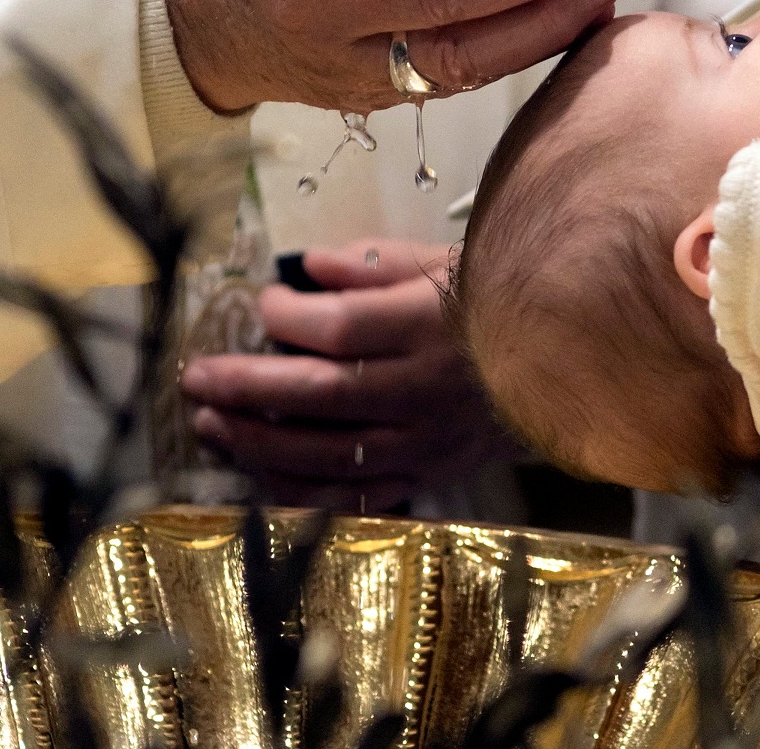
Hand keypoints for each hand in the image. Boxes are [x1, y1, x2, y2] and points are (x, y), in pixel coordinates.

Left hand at [180, 240, 510, 510]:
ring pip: (328, 455)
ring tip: (210, 425)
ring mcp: (425, 441)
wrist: (564, 365)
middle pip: (320, 396)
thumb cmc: (496, 302)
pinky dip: (303, 494)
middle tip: (195, 378)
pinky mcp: (427, 474)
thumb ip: (373, 264)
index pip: (341, 328)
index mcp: (429, 325)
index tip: (263, 301)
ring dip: (259, 443)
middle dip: (246, 387)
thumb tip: (307, 267)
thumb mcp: (444, 262)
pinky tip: (259, 476)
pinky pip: (356, 497)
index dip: (288, 317)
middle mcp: (423, 389)